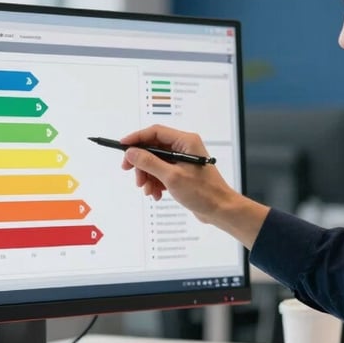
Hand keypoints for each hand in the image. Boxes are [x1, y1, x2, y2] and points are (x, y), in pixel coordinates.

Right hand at [119, 125, 235, 221]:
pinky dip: (156, 183)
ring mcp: (183, 160)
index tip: (122, 146)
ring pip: (156, 163)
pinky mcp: (182, 173)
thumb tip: (131, 153)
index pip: (155, 132)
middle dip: (142, 164)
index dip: (137, 138)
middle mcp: (185, 147)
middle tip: (136, 177)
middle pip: (153, 148)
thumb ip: (149, 162)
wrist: (220, 210)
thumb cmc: (204, 193)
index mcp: (186, 141)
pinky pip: (162, 173)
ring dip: (148, 177)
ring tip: (148, 190)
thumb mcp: (171, 177)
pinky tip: (157, 194)